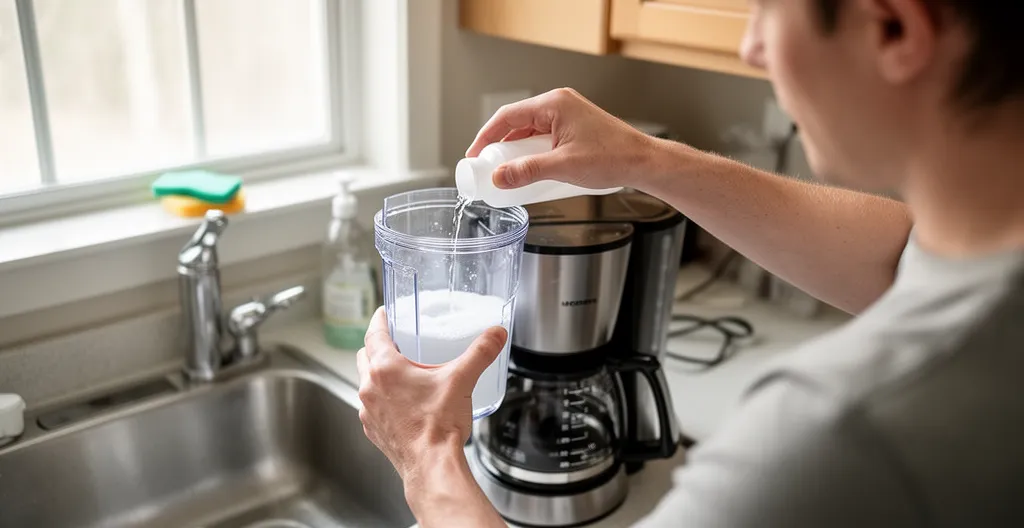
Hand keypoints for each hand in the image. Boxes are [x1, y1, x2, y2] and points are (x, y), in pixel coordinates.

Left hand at [356, 307, 508, 479]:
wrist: (432, 466)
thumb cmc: (439, 427)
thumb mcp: (462, 380)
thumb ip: (480, 352)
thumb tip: (495, 334)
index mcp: (385, 369)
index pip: (373, 334)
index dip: (379, 320)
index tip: (384, 313)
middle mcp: (370, 389)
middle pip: (365, 356)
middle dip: (377, 346)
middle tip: (394, 341)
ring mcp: (369, 411)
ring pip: (366, 383)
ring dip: (378, 375)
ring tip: (401, 373)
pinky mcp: (374, 430)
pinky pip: (372, 407)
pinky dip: (382, 399)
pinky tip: (402, 403)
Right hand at [465, 87, 660, 190]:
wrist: (643, 162)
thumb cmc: (612, 158)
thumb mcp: (563, 167)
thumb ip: (528, 172)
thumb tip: (498, 177)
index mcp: (554, 104)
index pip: (507, 116)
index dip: (486, 136)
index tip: (474, 155)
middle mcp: (559, 103)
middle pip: (516, 122)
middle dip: (500, 146)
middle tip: (487, 167)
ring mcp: (567, 114)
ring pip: (530, 131)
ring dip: (517, 151)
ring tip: (507, 172)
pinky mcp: (573, 126)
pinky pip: (543, 136)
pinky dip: (532, 151)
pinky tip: (529, 169)